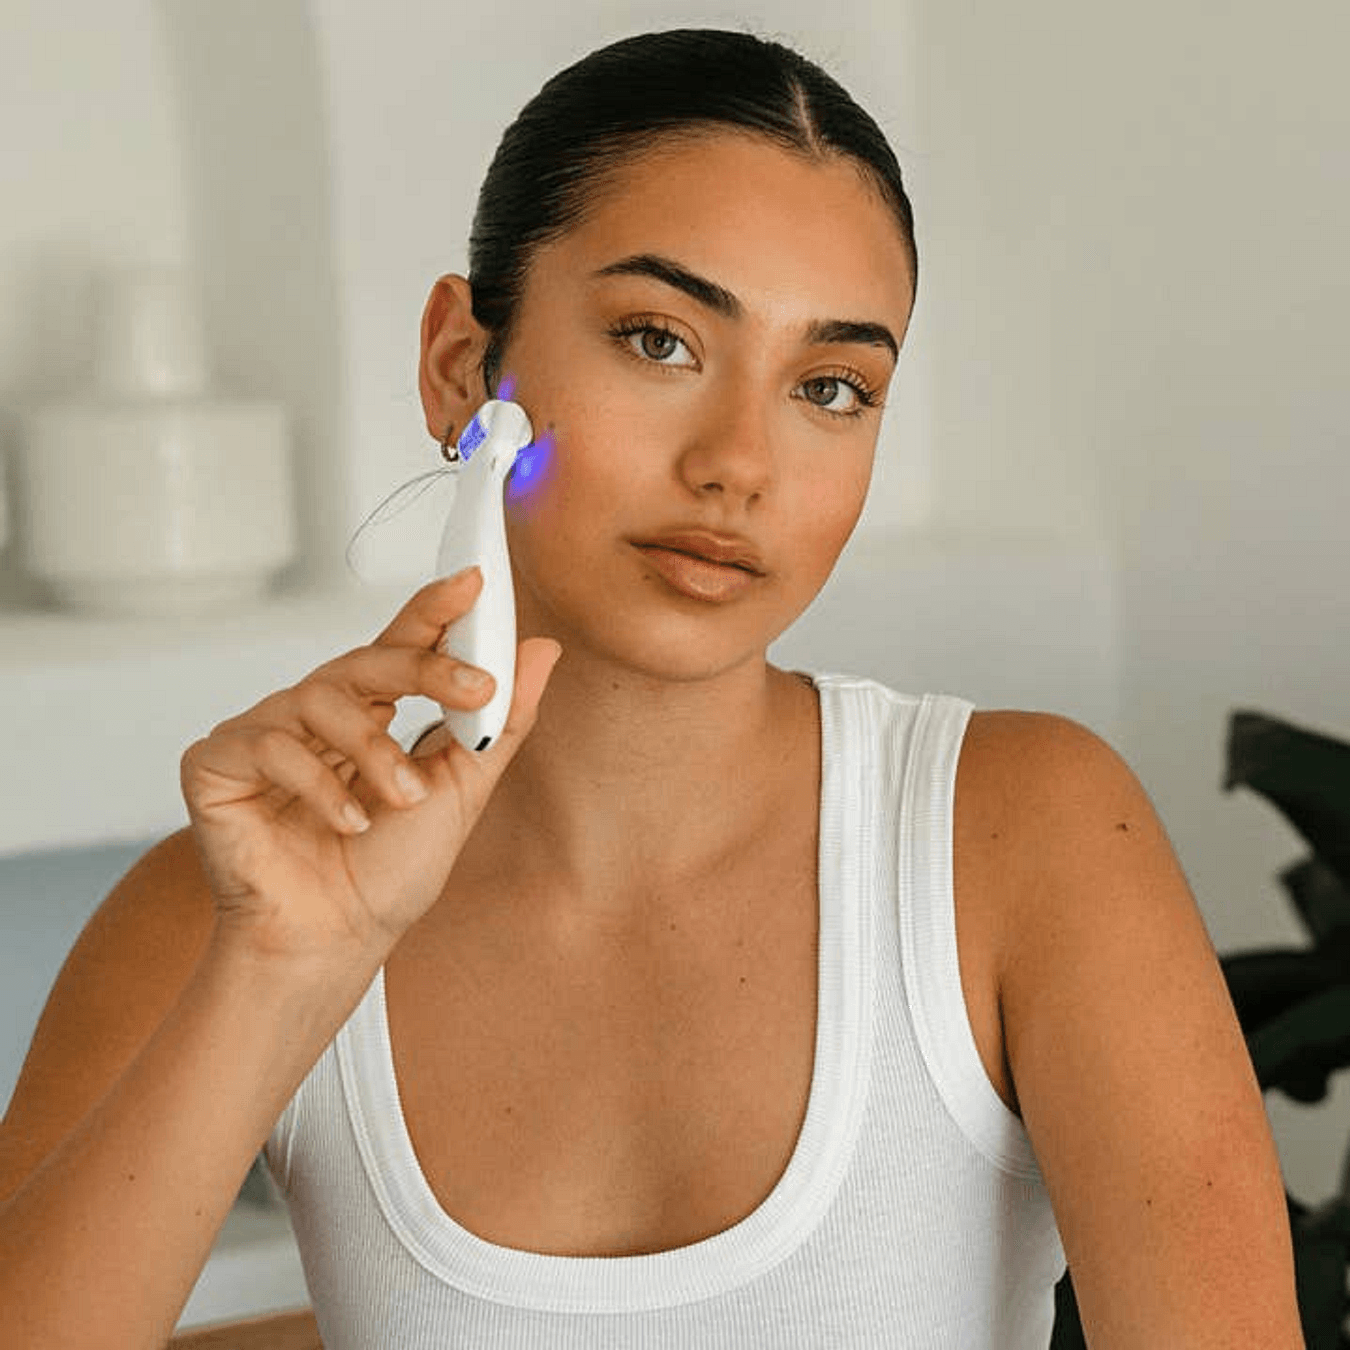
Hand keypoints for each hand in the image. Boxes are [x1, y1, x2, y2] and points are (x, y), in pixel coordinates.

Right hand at [180, 568, 560, 971]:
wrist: (331, 943)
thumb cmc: (388, 873)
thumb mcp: (462, 793)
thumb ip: (502, 722)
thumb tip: (544, 649)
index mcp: (368, 713)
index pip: (401, 646)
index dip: (433, 610)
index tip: (475, 582)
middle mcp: (314, 714)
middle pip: (365, 660)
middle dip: (425, 668)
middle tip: (476, 688)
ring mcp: (262, 733)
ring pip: (320, 699)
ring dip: (374, 751)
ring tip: (403, 800)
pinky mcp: (215, 763)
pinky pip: (266, 742)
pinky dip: (316, 783)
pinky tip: (347, 823)